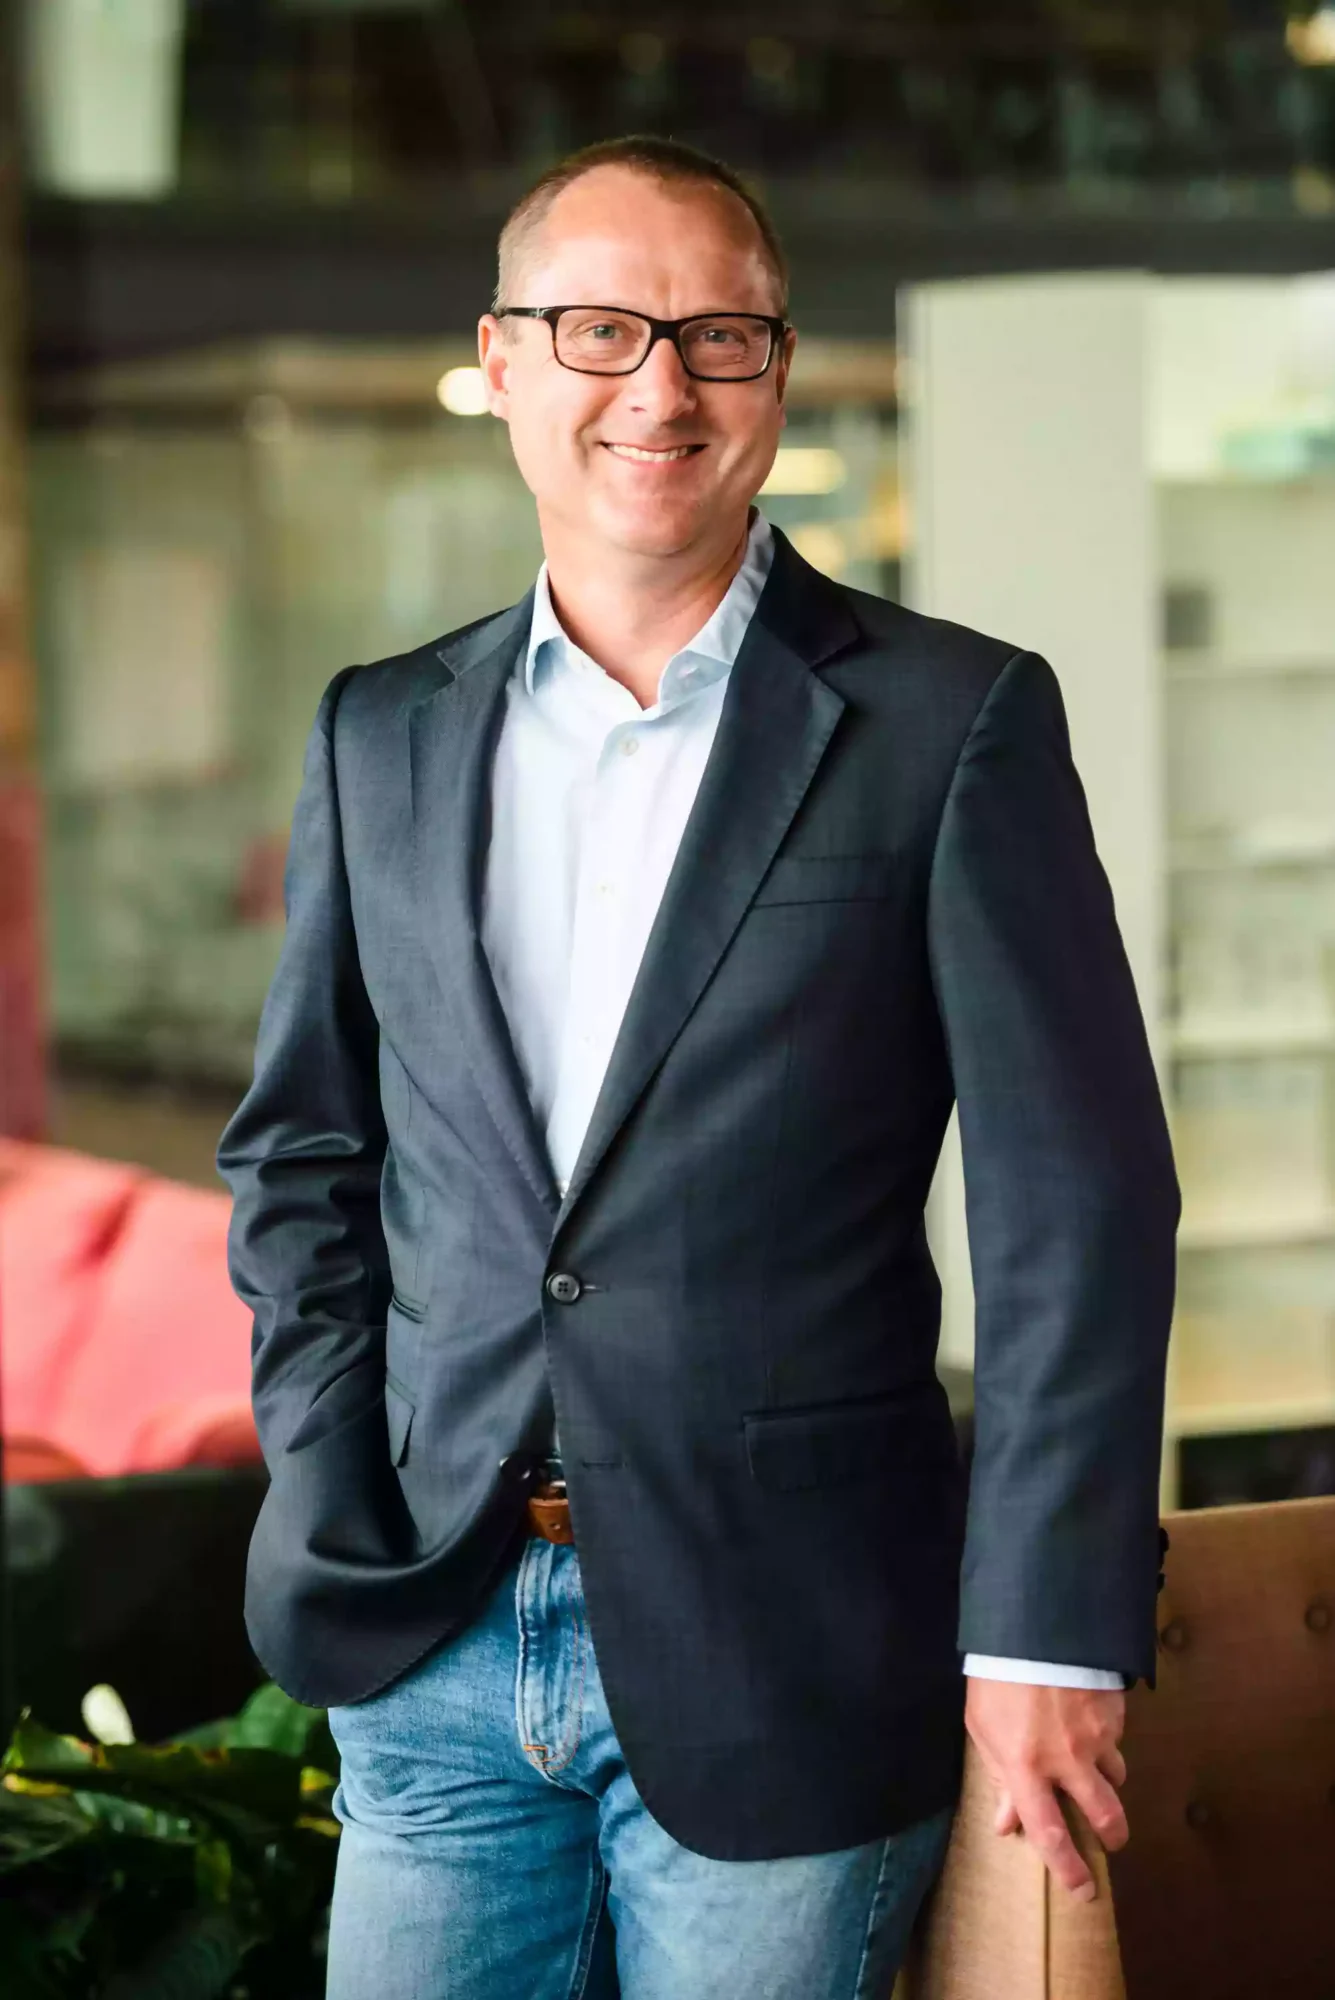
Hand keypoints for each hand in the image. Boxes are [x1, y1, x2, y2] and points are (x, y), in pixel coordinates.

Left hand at [964, 1678, 1128, 1899]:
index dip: (1067, 1868)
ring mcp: (1096, 1736)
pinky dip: (1105, 1739)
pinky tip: (1086, 1720)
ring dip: (1106, 1779)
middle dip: (1112, 1835)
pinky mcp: (1114, 1713)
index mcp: (1026, 1767)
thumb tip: (1006, 1824)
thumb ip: (998, 1777)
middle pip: (1104, 1816)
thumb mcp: (983, 1727)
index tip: (1082, 1889)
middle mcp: (1066, 1760)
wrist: (1032, 1624)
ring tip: (1091, 1766)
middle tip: (1110, 1838)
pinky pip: (1116, 1739)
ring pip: (1116, 1777)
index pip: (1049, 1833)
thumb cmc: (997, 1677)